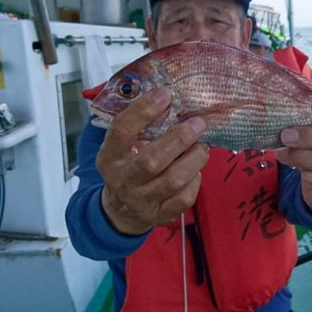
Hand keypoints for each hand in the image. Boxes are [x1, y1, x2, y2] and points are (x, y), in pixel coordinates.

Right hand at [97, 87, 208, 234]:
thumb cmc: (127, 166)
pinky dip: (195, 182)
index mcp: (110, 157)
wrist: (121, 210)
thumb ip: (138, 127)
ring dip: (194, 159)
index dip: (143, 111)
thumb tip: (169, 97)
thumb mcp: (121, 147)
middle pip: (152, 160)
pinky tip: (195, 171)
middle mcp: (122, 180)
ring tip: (202, 147)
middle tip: (198, 124)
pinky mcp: (158, 216)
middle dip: (179, 139)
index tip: (165, 94)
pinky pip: (184, 199)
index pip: (121, 131)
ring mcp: (140, 201)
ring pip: (173, 180)